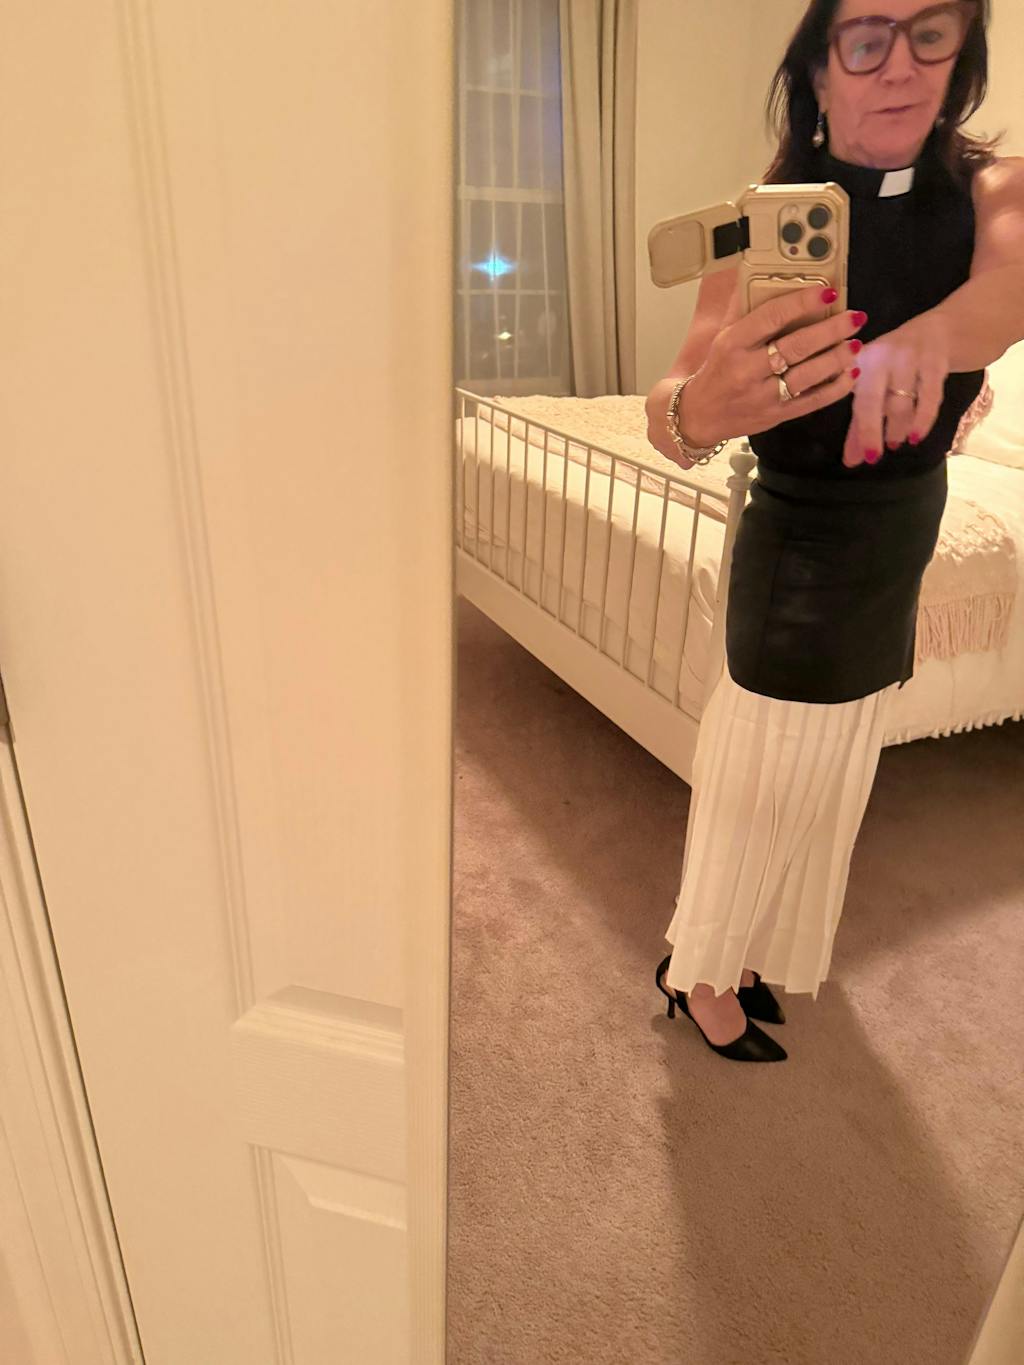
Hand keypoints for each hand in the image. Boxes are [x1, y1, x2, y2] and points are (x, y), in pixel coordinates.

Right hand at [652, 283, 865, 470]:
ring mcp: (763, 396)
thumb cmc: (716, 371)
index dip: (802, 302)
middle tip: (855, 317)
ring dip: (837, 358)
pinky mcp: (776, 416)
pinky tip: (850, 373)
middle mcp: (747, 370)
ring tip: (856, 343)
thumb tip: (763, 273)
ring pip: (808, 375)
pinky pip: (812, 402)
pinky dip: (835, 388)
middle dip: (831, 330)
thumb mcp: (723, 336)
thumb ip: (745, 308)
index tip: (826, 292)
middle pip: (796, 347)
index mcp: (732, 344)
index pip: (771, 317)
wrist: (699, 415)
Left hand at [841, 312, 953, 465]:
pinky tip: (917, 436)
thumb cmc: (900, 364)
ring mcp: (908, 355)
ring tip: (895, 443)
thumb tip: (852, 461)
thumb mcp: (877, 385)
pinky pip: (928, 395)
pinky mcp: (935, 358)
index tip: (858, 460)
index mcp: (860, 361)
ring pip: (900, 400)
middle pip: (870, 399)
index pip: (853, 400)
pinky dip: (923, 419)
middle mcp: (880, 354)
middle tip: (874, 457)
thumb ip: (861, 424)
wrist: (945, 328)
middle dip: (871, 431)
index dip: (856, 431)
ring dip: (897, 427)